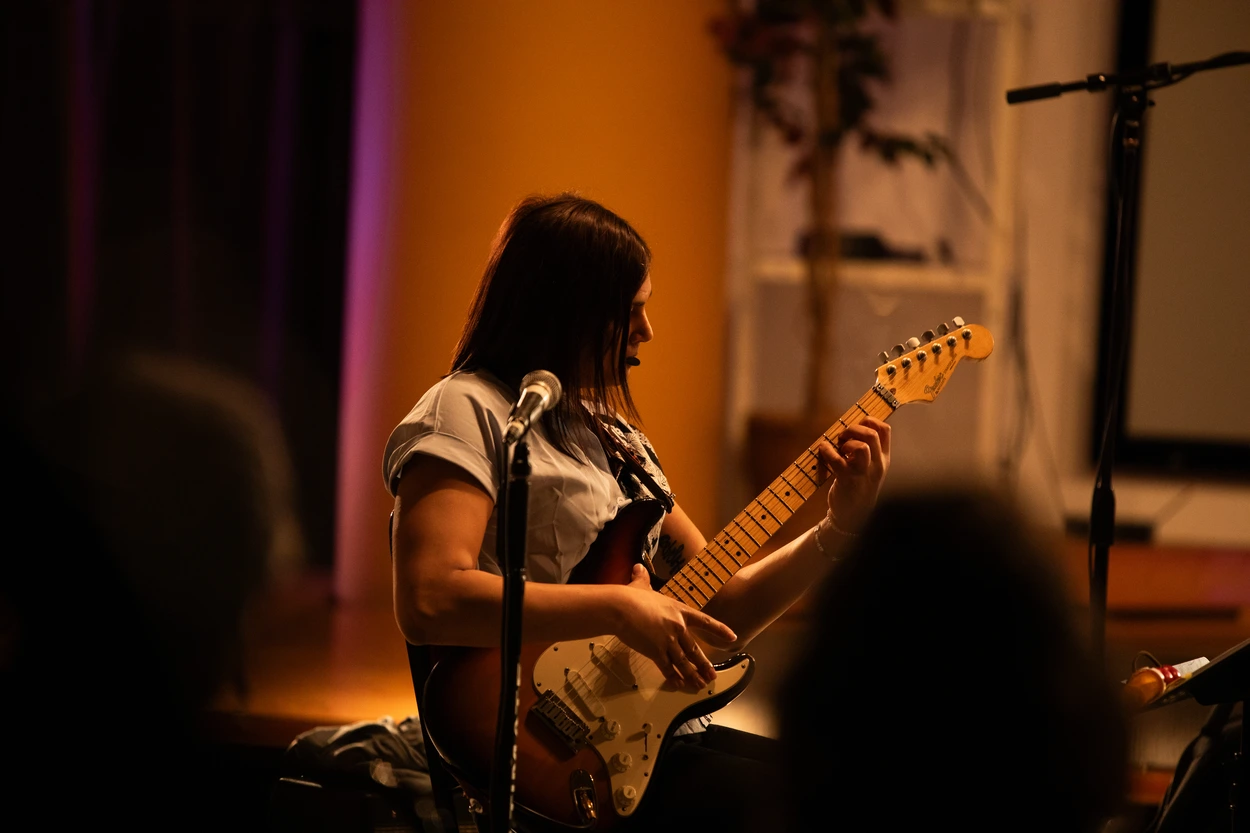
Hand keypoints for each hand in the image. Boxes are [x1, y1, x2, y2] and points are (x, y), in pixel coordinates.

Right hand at [616, 564, 736, 687]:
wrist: (621, 608)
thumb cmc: (630, 597)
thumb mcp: (641, 585)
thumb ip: (643, 579)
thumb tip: (638, 568)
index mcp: (679, 611)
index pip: (705, 622)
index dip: (719, 630)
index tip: (732, 637)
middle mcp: (678, 627)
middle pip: (695, 649)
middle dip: (704, 665)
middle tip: (712, 675)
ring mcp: (668, 641)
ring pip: (684, 662)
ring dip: (692, 675)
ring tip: (700, 685)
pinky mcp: (656, 652)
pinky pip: (667, 668)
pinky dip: (673, 677)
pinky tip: (678, 685)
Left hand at [815, 416, 889, 534]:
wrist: (852, 517)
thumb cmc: (858, 488)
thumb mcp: (870, 469)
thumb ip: (866, 451)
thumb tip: (849, 427)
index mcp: (883, 460)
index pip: (885, 430)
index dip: (870, 420)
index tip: (857, 423)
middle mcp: (876, 465)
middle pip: (872, 434)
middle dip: (854, 428)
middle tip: (843, 436)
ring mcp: (863, 473)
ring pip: (861, 447)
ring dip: (845, 442)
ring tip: (838, 447)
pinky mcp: (847, 481)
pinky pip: (837, 460)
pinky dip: (827, 451)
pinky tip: (823, 449)